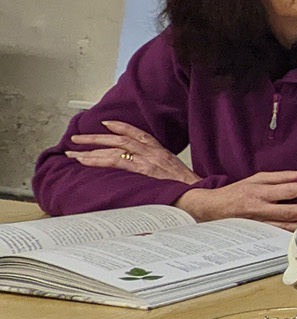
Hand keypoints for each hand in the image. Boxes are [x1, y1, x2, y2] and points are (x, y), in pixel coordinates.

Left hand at [67, 121, 199, 184]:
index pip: (139, 134)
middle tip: (77, 138)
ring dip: (92, 148)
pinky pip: (117, 161)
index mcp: (162, 152)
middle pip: (121, 139)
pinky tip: (87, 159)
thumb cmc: (189, 188)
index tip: (106, 125)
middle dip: (97, 138)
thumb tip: (148, 176)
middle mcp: (153, 152)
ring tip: (74, 151)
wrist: (199, 194)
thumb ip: (161, 171)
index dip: (121, 127)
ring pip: (115, 148)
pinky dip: (100, 159)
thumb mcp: (176, 175)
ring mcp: (148, 160)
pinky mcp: (143, 169)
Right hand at [176, 171, 296, 228]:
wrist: (209, 208)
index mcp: (260, 191)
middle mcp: (260, 208)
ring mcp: (258, 223)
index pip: (289, 189)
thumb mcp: (256, 179)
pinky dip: (293, 234)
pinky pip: (278, 235)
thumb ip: (281, 177)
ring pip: (286, 226)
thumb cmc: (235, 192)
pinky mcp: (257, 234)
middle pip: (290, 210)